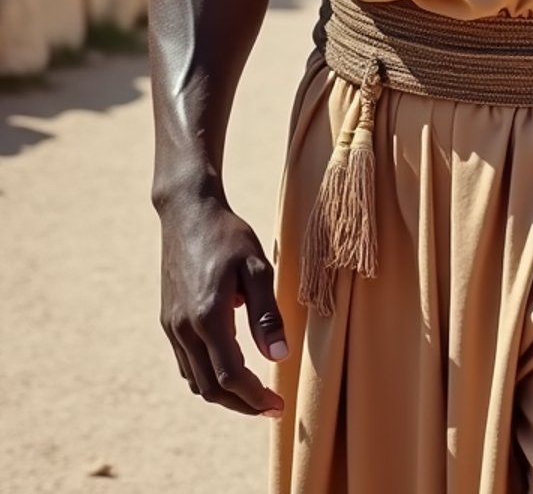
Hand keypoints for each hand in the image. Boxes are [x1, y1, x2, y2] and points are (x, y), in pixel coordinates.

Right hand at [159, 192, 288, 416]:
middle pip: (211, 389)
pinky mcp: (168, 321)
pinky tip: (228, 369)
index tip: (278, 406)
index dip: (255, 398)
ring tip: (253, 392)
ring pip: (196, 381)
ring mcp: (172, 326)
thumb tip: (279, 357)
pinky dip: (207, 377)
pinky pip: (186, 364)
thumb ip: (266, 314)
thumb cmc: (228, 235)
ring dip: (224, 394)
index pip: (230, 377)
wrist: (187, 212)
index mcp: (208, 316)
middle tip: (269, 407)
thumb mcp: (257, 267)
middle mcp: (184, 328)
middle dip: (242, 404)